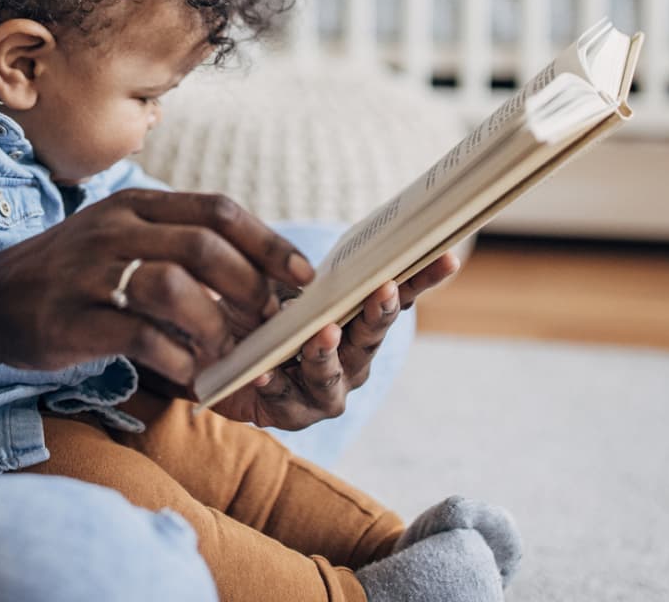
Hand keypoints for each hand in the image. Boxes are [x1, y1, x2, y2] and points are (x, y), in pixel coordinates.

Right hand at [0, 190, 314, 386]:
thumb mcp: (122, 238)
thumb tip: (258, 274)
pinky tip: (191, 374)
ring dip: (215, 323)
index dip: (268, 242)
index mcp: (136, 205)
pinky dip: (176, 357)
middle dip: (250, 286)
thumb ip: (178, 245)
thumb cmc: (74, 273)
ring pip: (172, 285)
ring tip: (229, 351)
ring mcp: (91, 272)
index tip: (303, 275)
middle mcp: (115, 229)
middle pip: (203, 245)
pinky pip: (138, 334)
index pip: (217, 210)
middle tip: (271, 321)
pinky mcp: (72, 318)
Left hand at [204, 251, 462, 428]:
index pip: (396, 298)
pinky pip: (282, 398)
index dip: (422, 279)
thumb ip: (302, 277)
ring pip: (330, 374)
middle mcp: (352, 362)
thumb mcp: (280, 287)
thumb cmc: (261, 320)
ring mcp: (325, 392)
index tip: (446, 256)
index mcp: (358, 326)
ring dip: (326, 352)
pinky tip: (263, 372)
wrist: (223, 364)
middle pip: (370, 337)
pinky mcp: (291, 414)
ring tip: (323, 332)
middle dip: (379, 313)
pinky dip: (274, 383)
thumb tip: (322, 254)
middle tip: (384, 290)